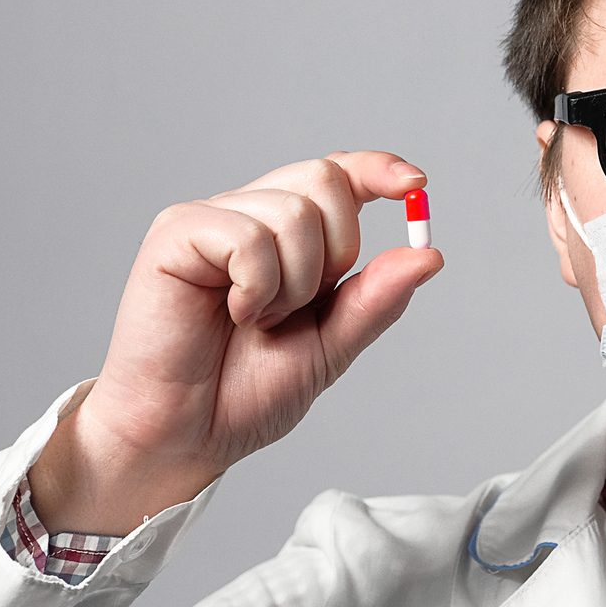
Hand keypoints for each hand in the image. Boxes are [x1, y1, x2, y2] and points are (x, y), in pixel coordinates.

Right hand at [45, 150, 443, 524]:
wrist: (186, 435)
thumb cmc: (241, 394)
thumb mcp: (331, 347)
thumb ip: (376, 300)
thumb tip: (429, 256)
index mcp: (286, 237)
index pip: (338, 175)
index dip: (377, 171)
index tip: (415, 187)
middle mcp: (248, 216)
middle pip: (324, 180)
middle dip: (337, 252)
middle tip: (300, 306)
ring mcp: (210, 220)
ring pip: (294, 211)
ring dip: (293, 284)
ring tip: (257, 321)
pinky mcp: (176, 234)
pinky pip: (247, 236)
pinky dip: (256, 286)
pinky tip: (233, 313)